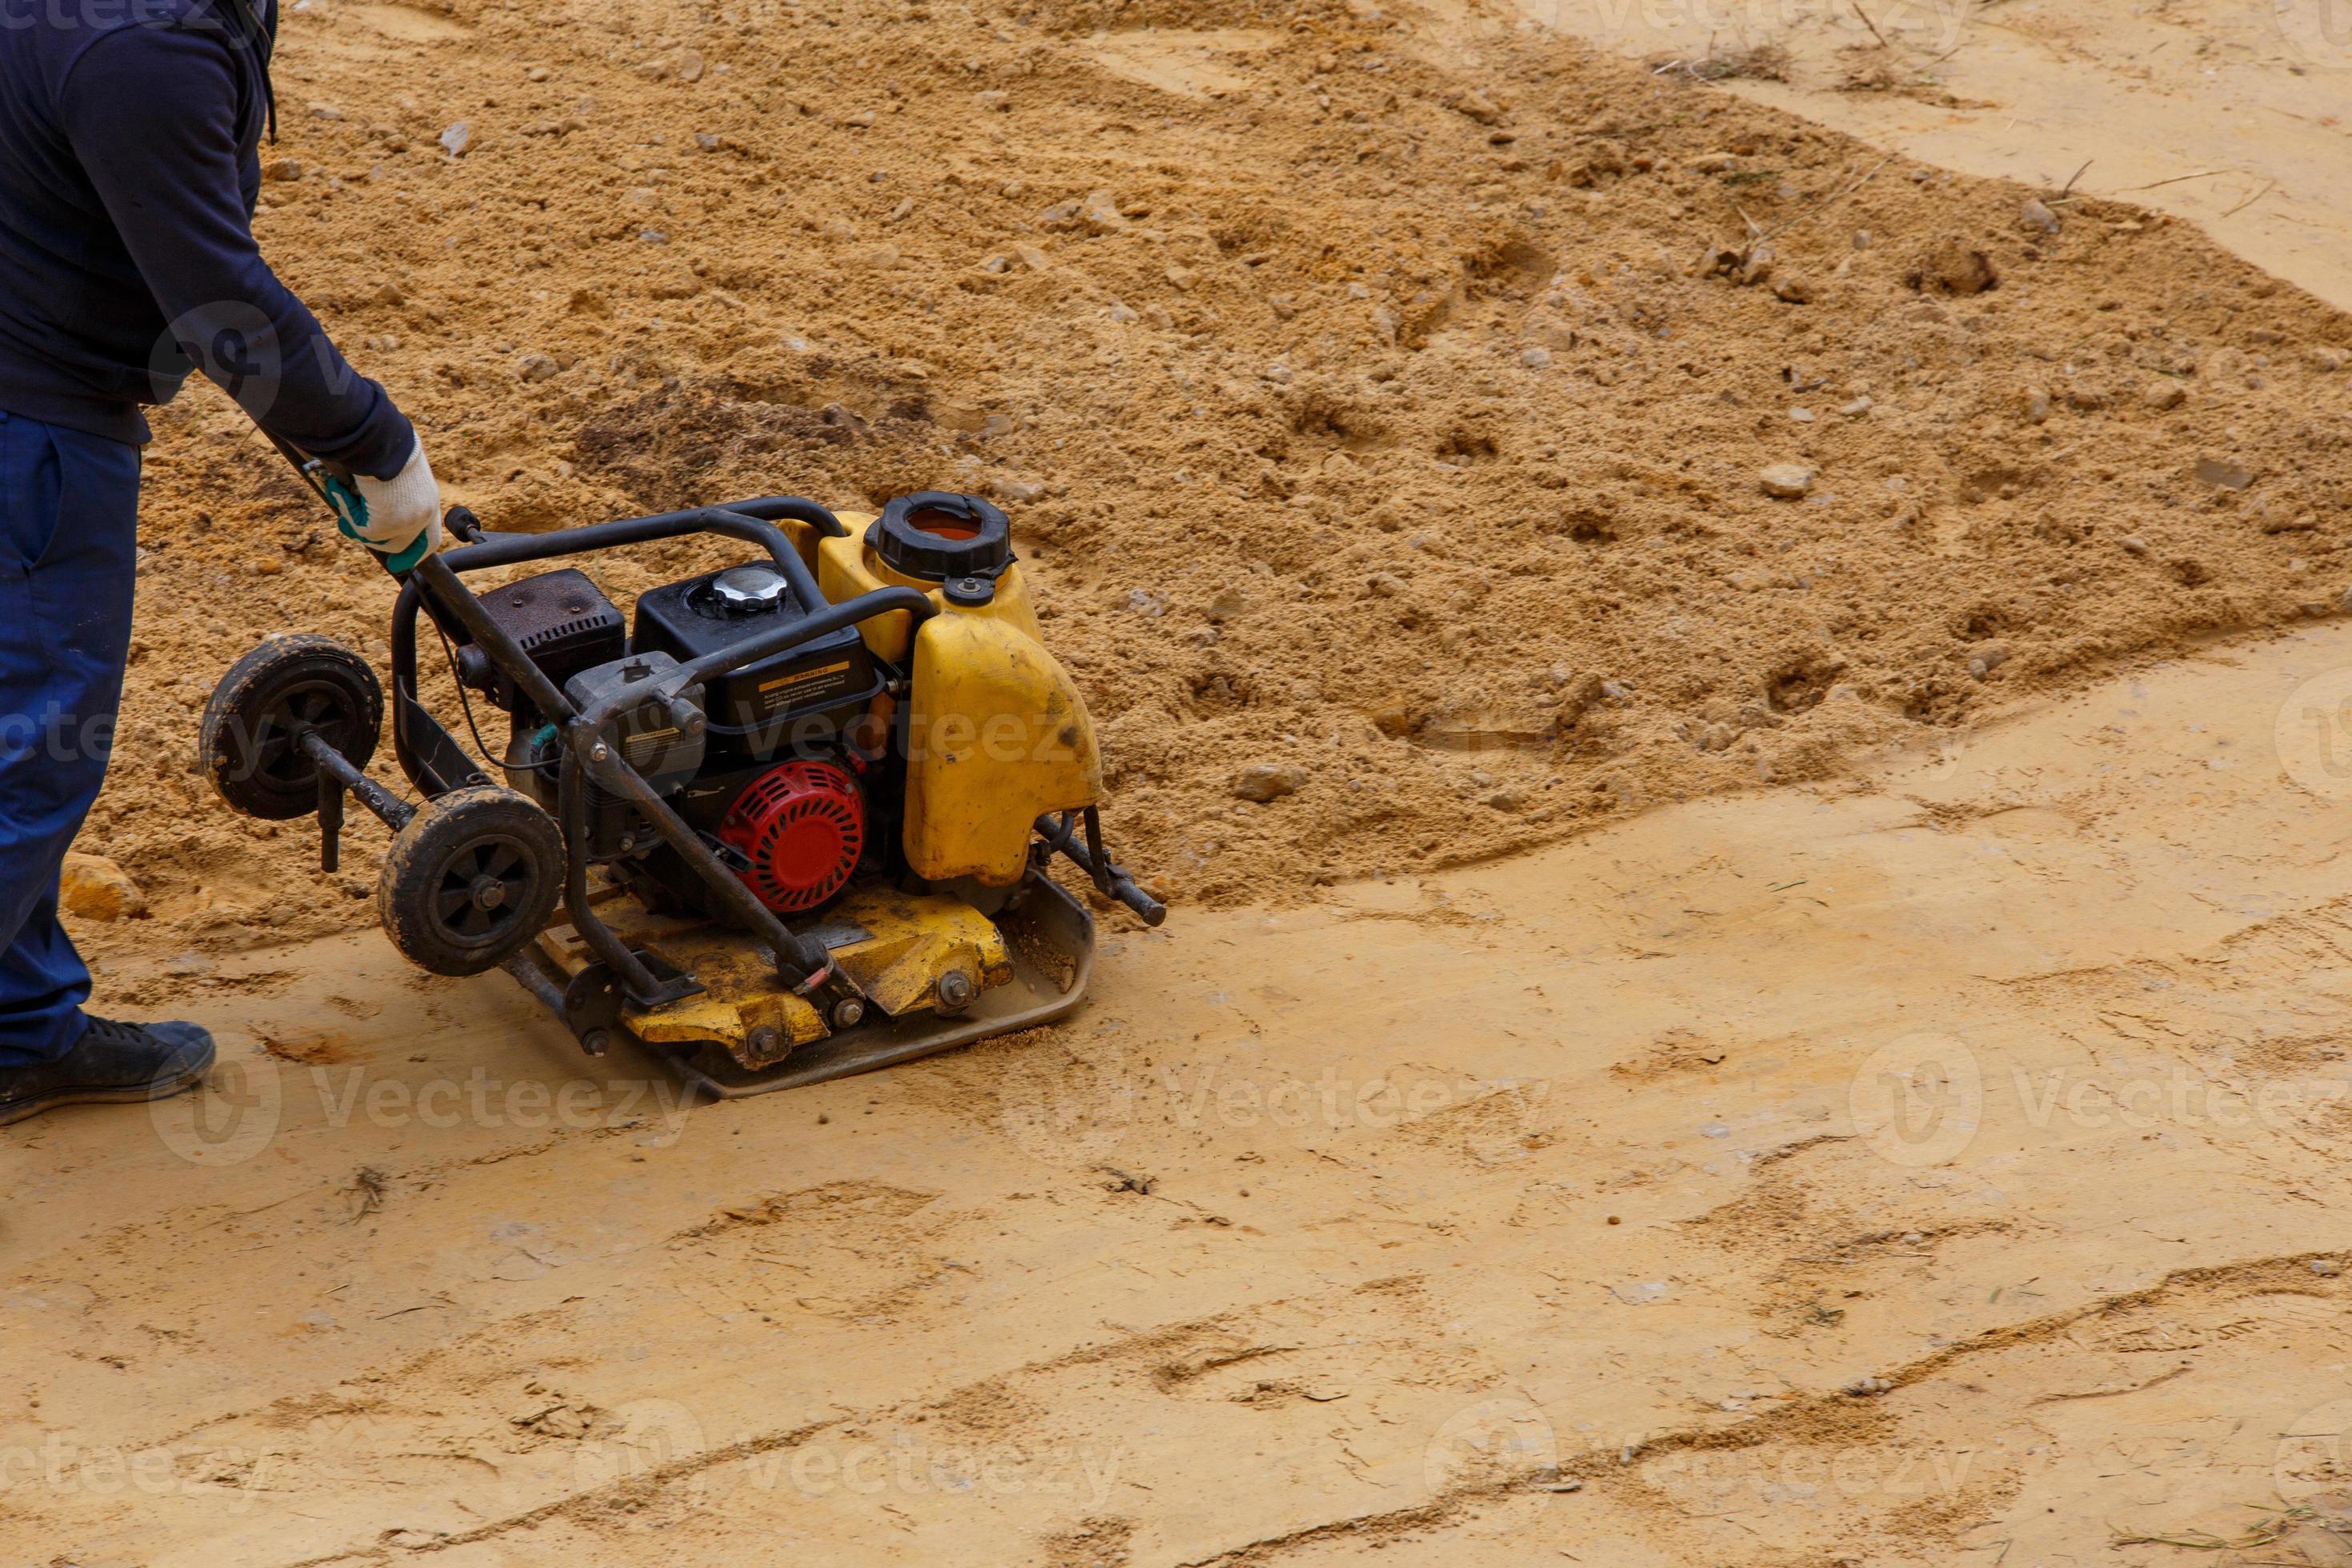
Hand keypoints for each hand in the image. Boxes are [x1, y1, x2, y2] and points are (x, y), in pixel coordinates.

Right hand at [323, 438, 440, 573]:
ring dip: (355, 518)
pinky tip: (341, 487)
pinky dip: (346, 509)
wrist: (379, 441)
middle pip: (401, 544)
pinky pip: (360, 529)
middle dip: (378, 542)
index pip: (429, 537)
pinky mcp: (384, 527)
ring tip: (344, 491)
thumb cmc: (384, 444)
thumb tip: (370, 496)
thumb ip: (392, 488)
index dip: (416, 551)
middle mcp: (422, 516)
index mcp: (429, 500)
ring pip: (376, 538)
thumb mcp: (395, 469)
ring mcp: (405, 524)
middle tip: (351, 529)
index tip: (401, 564)